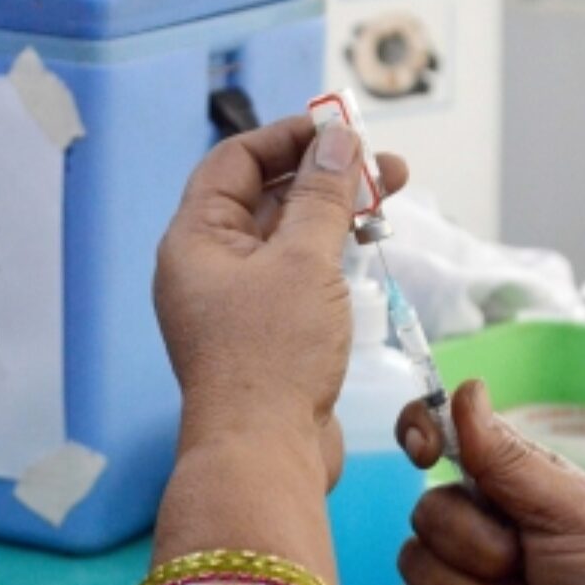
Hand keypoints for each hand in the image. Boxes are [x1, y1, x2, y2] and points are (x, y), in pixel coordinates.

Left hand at [154, 115, 406, 489]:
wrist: (265, 455)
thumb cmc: (272, 357)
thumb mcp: (304, 262)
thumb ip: (323, 195)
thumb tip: (338, 140)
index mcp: (196, 239)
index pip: (237, 161)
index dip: (289, 137)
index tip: (342, 128)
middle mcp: (210, 267)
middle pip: (267, 197)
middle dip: (326, 176)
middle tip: (386, 167)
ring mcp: (238, 303)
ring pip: (288, 238)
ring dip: (334, 214)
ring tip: (388, 201)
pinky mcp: (267, 334)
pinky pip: (297, 276)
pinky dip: (330, 256)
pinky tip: (366, 248)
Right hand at [392, 381, 584, 584]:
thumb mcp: (571, 509)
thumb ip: (507, 458)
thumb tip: (466, 387)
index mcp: (514, 482)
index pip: (446, 436)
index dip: (421, 433)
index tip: (424, 453)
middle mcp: (483, 524)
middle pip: (426, 509)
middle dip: (472, 544)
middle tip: (525, 566)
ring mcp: (466, 578)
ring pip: (412, 560)